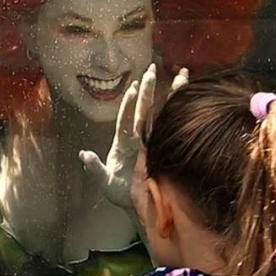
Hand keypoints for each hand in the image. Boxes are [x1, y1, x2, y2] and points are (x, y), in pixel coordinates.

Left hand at [78, 64, 187, 209]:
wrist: (138, 206)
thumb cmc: (120, 194)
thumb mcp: (105, 182)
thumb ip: (95, 168)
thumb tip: (84, 154)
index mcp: (123, 143)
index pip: (126, 119)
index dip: (129, 104)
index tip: (134, 87)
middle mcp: (139, 138)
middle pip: (145, 111)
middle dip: (148, 90)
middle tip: (152, 69)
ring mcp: (153, 142)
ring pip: (162, 115)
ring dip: (171, 95)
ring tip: (181, 76)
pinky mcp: (164, 149)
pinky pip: (173, 129)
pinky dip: (181, 114)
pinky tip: (190, 99)